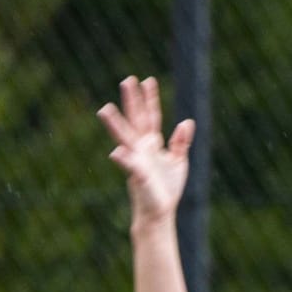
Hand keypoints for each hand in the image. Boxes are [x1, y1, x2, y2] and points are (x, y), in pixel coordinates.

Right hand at [97, 75, 194, 225]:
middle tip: (126, 80)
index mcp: (152, 143)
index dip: (149, 99)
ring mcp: (137, 160)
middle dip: (131, 102)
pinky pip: (129, 166)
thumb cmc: (167, 187)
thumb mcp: (178, 161)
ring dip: (115, 125)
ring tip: (104, 110)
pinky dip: (123, 159)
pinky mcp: (137, 176)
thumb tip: (187, 121)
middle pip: (135, 120)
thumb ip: (181, 142)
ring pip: (124, 138)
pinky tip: (115, 152)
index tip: (147, 80)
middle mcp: (141, 148)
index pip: (151, 116)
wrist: (159, 211)